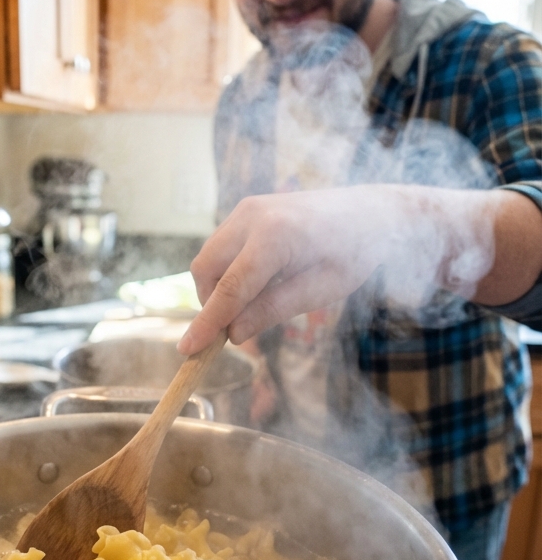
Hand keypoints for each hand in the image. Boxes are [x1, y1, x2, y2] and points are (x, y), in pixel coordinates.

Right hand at [178, 189, 389, 354]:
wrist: (371, 212)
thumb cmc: (354, 253)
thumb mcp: (320, 290)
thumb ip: (273, 310)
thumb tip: (234, 334)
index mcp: (275, 237)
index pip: (230, 289)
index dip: (208, 323)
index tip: (187, 350)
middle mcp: (252, 216)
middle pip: (205, 269)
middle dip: (211, 302)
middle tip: (236, 325)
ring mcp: (246, 209)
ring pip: (209, 257)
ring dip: (219, 286)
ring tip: (257, 300)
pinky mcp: (247, 210)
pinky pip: (222, 246)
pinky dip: (228, 270)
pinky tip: (260, 280)